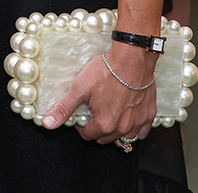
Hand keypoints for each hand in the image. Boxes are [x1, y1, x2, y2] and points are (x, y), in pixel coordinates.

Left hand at [43, 43, 157, 146]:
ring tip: (110, 113)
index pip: (87, 136)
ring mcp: (137, 122)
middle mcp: (122, 128)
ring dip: (115, 130)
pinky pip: (142, 132)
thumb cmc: (107, 71)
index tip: (82, 114)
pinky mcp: (148, 115)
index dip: (81, 125)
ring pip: (123, 137)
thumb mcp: (79, 88)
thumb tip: (48, 123)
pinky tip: (128, 116)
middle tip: (95, 112)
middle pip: (104, 138)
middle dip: (97, 128)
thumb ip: (64, 108)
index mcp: (104, 124)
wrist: (132, 59)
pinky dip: (135, 128)